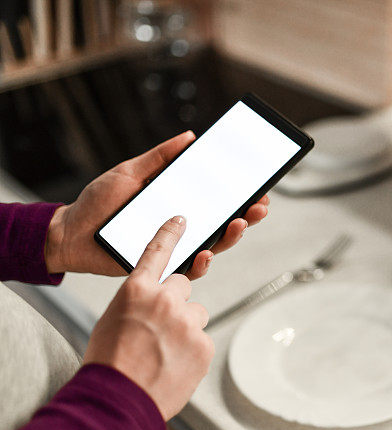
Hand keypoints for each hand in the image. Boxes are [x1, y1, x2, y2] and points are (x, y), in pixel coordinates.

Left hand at [44, 131, 269, 278]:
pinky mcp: (160, 266)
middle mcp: (182, 227)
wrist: (69, 233)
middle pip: (224, 224)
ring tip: (240, 223)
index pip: (218, 201)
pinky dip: (199, 262)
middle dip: (247, 216)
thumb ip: (160, 158)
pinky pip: (186, 269)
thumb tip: (190, 137)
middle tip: (259, 206)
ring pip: (213, 246)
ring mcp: (174, 247)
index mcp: (178, 203)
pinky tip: (204, 252)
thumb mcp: (130, 172)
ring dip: (231, 237)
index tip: (260, 188)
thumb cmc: (98, 203)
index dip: (241, 196)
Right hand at [83, 216, 212, 419]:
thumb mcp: (113, 322)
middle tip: (159, 328)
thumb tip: (155, 308)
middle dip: (175, 302)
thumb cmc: (109, 363)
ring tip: (164, 352)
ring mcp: (188, 322)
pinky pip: (202, 339)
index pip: (157, 252)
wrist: (118, 401)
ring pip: (196, 314)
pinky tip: (174, 366)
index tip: (182, 219)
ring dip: (185, 328)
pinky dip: (192, 351)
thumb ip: (139, 306)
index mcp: (136, 289)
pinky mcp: (205, 344)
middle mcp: (165, 299)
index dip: (170, 234)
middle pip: (183, 285)